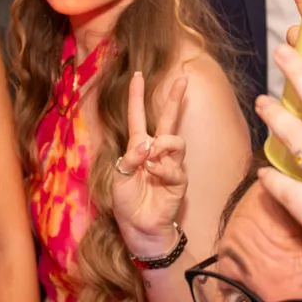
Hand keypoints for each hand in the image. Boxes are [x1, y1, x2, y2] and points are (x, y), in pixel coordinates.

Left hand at [110, 71, 188, 260]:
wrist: (138, 226)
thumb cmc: (126, 201)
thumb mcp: (119, 176)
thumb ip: (131, 157)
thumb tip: (149, 143)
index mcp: (138, 147)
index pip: (138, 116)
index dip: (136, 96)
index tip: (137, 75)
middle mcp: (156, 151)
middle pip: (168, 120)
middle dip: (175, 99)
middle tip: (183, 79)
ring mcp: (170, 164)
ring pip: (175, 141)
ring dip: (163, 145)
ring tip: (151, 158)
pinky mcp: (179, 179)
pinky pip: (174, 166)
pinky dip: (162, 169)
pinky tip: (154, 176)